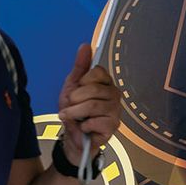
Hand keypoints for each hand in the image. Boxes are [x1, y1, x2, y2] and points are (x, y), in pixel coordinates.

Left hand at [57, 43, 120, 165]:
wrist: (72, 138)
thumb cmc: (74, 113)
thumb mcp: (72, 87)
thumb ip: (80, 66)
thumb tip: (85, 46)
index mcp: (105, 83)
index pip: (97, 72)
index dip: (82, 82)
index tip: (77, 90)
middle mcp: (114, 94)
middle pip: (93, 89)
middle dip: (75, 99)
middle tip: (70, 106)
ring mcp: (115, 110)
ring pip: (92, 105)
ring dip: (75, 112)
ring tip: (71, 116)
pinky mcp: (113, 126)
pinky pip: (95, 121)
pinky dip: (83, 125)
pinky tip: (84, 127)